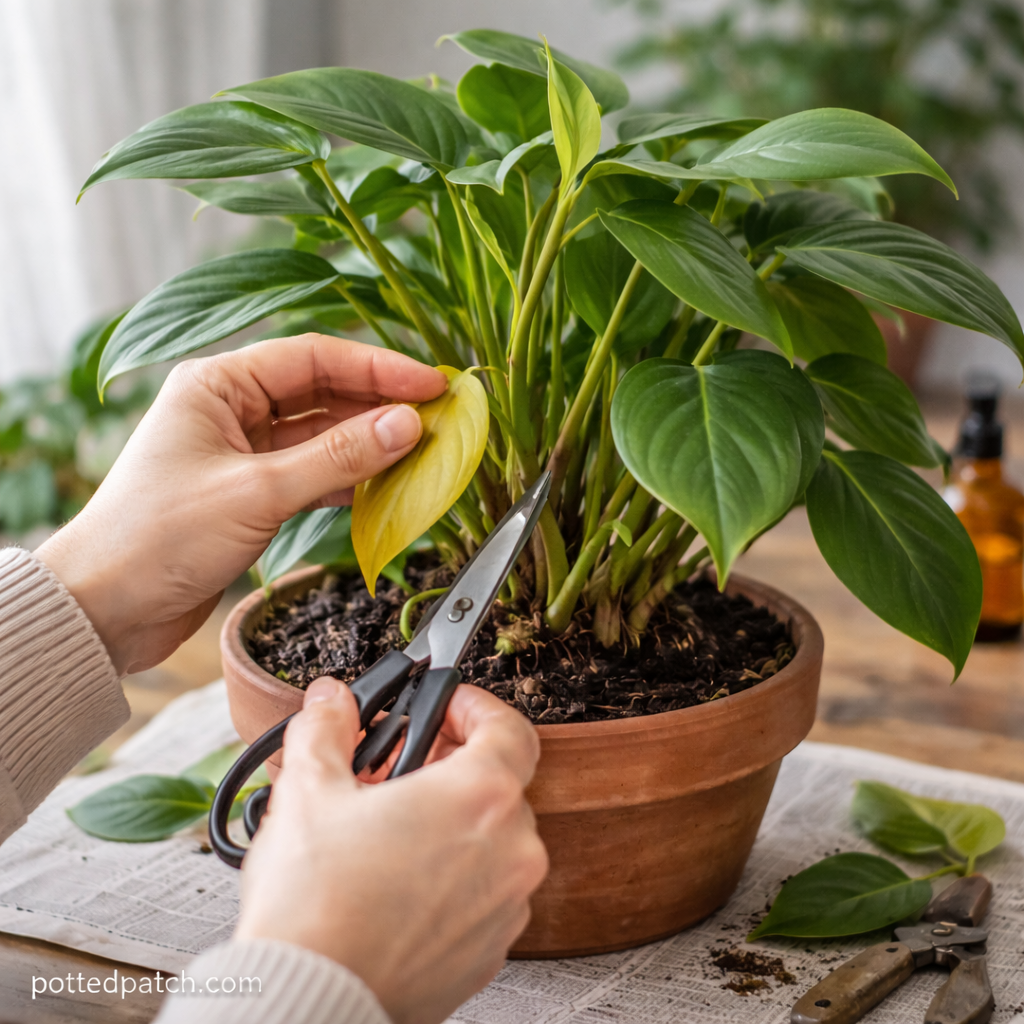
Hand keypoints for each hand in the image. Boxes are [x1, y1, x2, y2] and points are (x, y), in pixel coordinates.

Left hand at [36, 335, 446, 673]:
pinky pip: (313, 473)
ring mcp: (243, 452)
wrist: (106, 609)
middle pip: (323, 392)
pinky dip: (349, 480)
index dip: (379, 367)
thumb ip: (337, 457)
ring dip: (369, 445)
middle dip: (380, 405)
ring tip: (422, 452)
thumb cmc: (159, 537)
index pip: (314, 356)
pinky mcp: (251, 493)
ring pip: (322, 435)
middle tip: (439, 418)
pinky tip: (386, 487)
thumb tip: (407, 425)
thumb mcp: (258, 492)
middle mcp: (232, 409)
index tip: (433, 383)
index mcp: (219, 384)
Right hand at [236, 680, 547, 1023]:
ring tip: (389, 828)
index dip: (477, 707)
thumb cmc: (315, 905)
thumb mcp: (309, 791)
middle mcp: (512, 850)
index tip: (445, 706)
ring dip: (451, 824)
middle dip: (449, 768)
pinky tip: (398, 880)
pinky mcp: (492, 950)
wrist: (310, 1002)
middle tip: (399, 770)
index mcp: (480, 797)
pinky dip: (453, 875)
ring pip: (493, 841)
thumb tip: (332, 700)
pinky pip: (485, 892)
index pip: (511, 728)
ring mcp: (507, 905)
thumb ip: (326, 729)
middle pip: (498, 784)